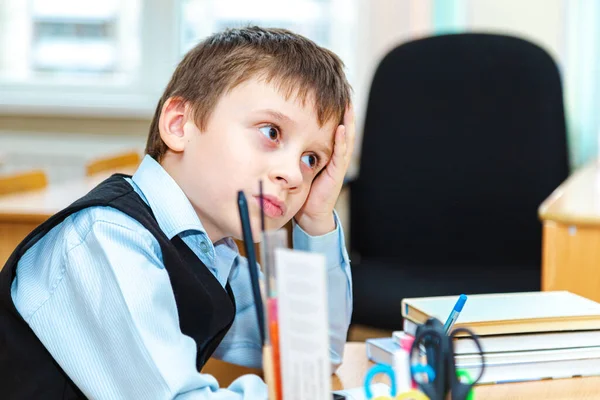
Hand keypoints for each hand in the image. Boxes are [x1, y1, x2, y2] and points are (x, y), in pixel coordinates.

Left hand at [295, 105, 355, 235]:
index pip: (331, 129)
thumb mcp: (297, 166)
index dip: (334, 113)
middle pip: (343, 130)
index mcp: (326, 154)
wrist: (309, 214)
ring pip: (345, 139)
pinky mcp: (336, 173)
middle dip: (345, 113)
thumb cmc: (303, 191)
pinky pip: (340, 154)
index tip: (332, 95)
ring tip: (348, 106)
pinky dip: (341, 141)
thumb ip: (293, 152)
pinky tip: (341, 129)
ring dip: (347, 122)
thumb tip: (275, 135)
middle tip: (346, 94)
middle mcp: (334, 157)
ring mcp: (337, 165)